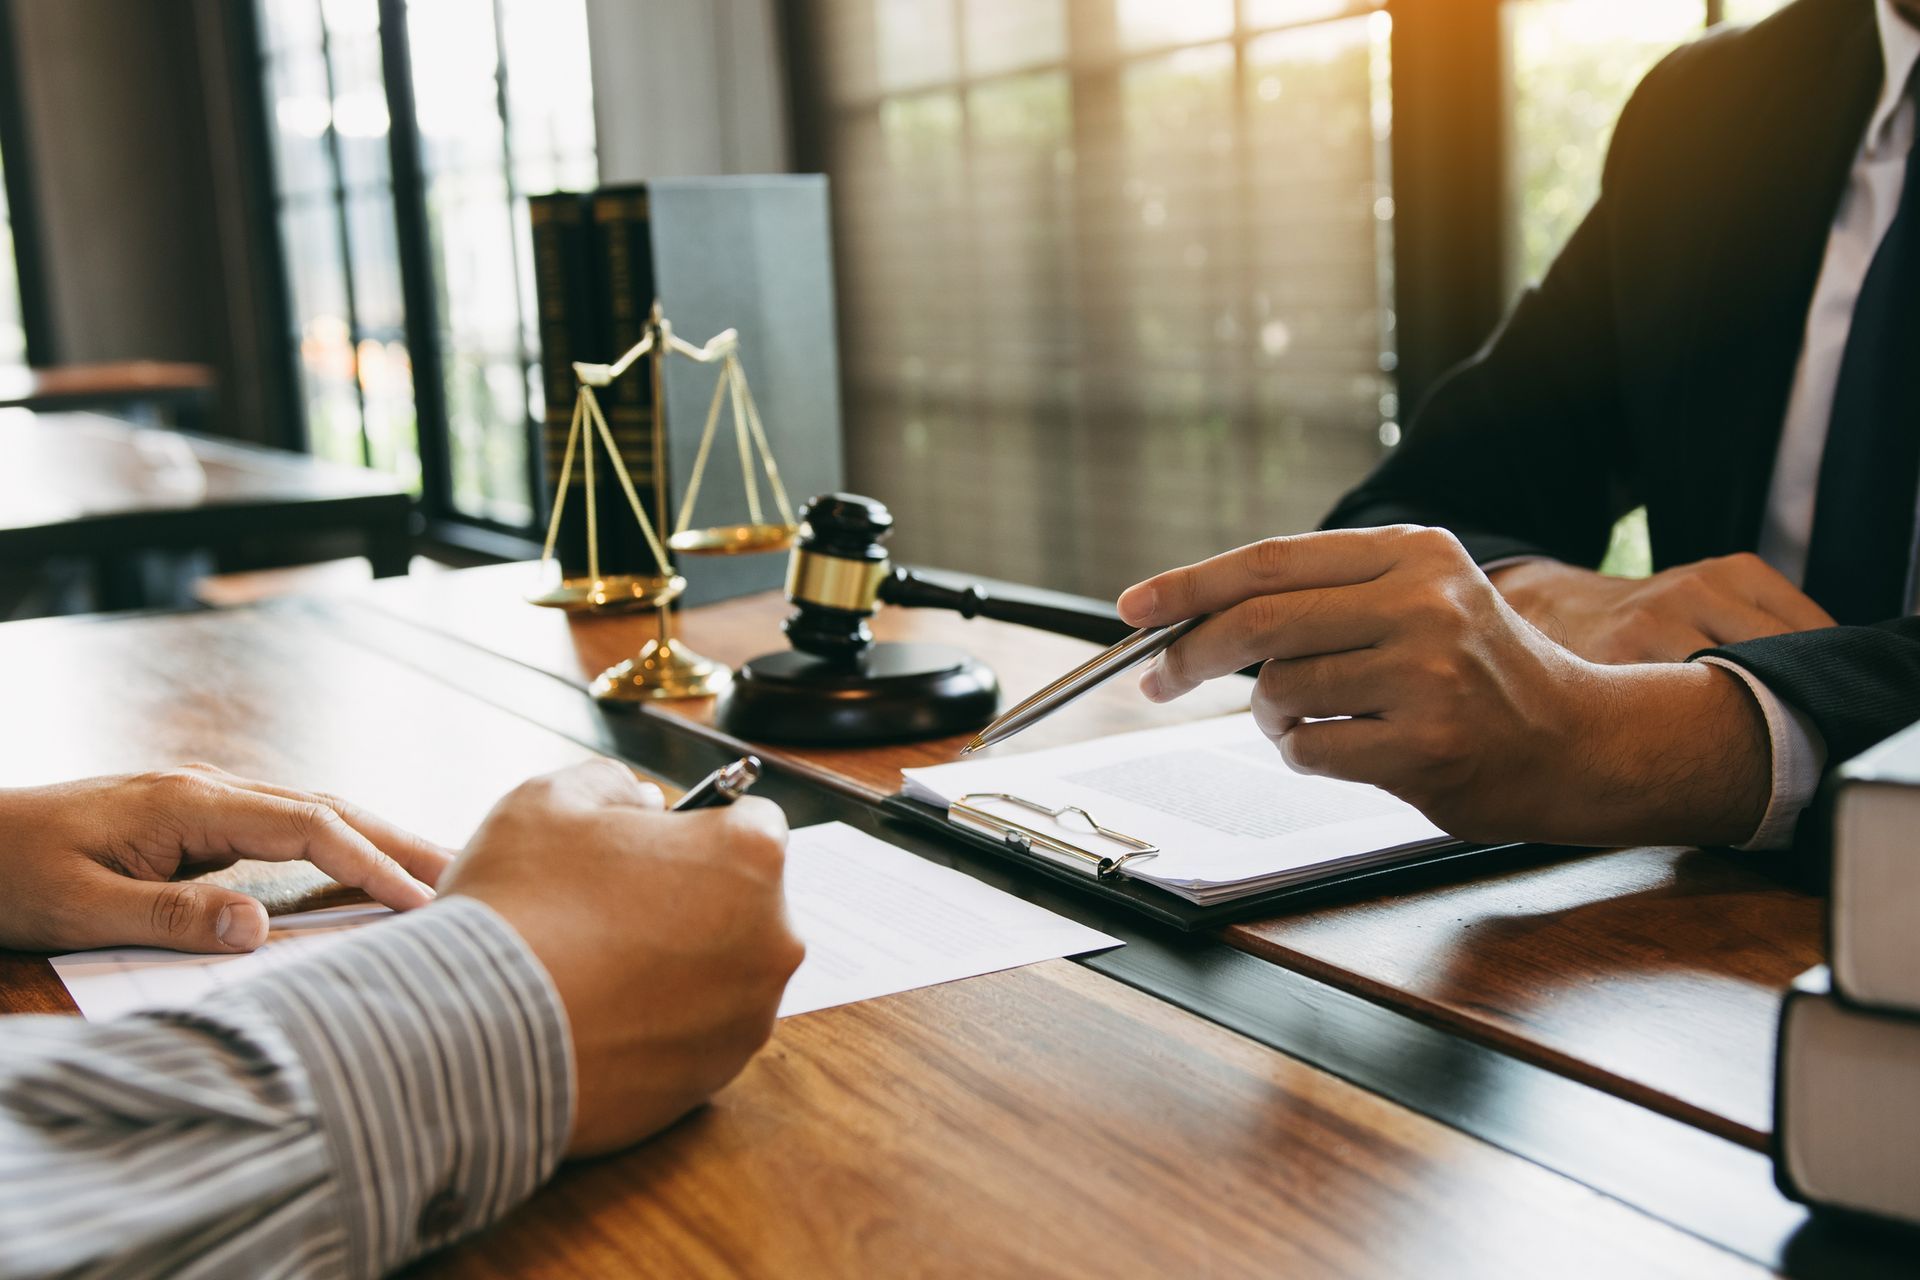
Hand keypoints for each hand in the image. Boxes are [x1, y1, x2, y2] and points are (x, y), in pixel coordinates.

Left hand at [0, 765, 446, 953]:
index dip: (372, 862)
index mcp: (189, 803)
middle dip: (401, 840)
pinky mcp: (196, 820)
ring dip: (377, 839)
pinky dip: (339, 844)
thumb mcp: (79, 907)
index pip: (308, 826)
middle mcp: (208, 790)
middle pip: (329, 807)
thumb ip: (171, 917)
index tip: (423, 900)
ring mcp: (204, 801)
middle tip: (471, 871)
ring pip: (314, 811)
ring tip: (437, 870)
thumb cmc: (11, 871)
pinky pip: (288, 826)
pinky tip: (361, 867)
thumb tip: (261, 927)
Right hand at [438, 759, 803, 1156]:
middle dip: (690, 896)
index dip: (695, 827)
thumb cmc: (517, 906)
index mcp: (751, 858)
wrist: (472, 1036)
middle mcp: (773, 940)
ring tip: (594, 965)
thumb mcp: (549, 800)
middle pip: (741, 902)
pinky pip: (693, 1033)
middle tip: (611, 907)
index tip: (650, 846)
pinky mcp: (714, 1078)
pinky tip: (595, 1015)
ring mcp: (747, 1017)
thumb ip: (612, 784)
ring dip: (676, 963)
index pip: (750, 822)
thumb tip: (642, 802)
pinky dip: (657, 1023)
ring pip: (721, 971)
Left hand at [1117, 526, 1771, 847]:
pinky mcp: (1425, 742)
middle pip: (1260, 622)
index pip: (1271, 561)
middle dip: (1191, 654)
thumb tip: (1193, 616)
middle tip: (1160, 678)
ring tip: (1318, 719)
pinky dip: (1303, 755)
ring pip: (1279, 693)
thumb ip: (1324, 598)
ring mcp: (1427, 674)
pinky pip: (1308, 749)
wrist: (1578, 743)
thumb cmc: (1478, 676)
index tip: (1135, 606)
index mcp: (1412, 554)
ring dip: (1271, 717)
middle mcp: (1421, 602)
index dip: (1190, 584)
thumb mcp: (1418, 601)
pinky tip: (1347, 749)